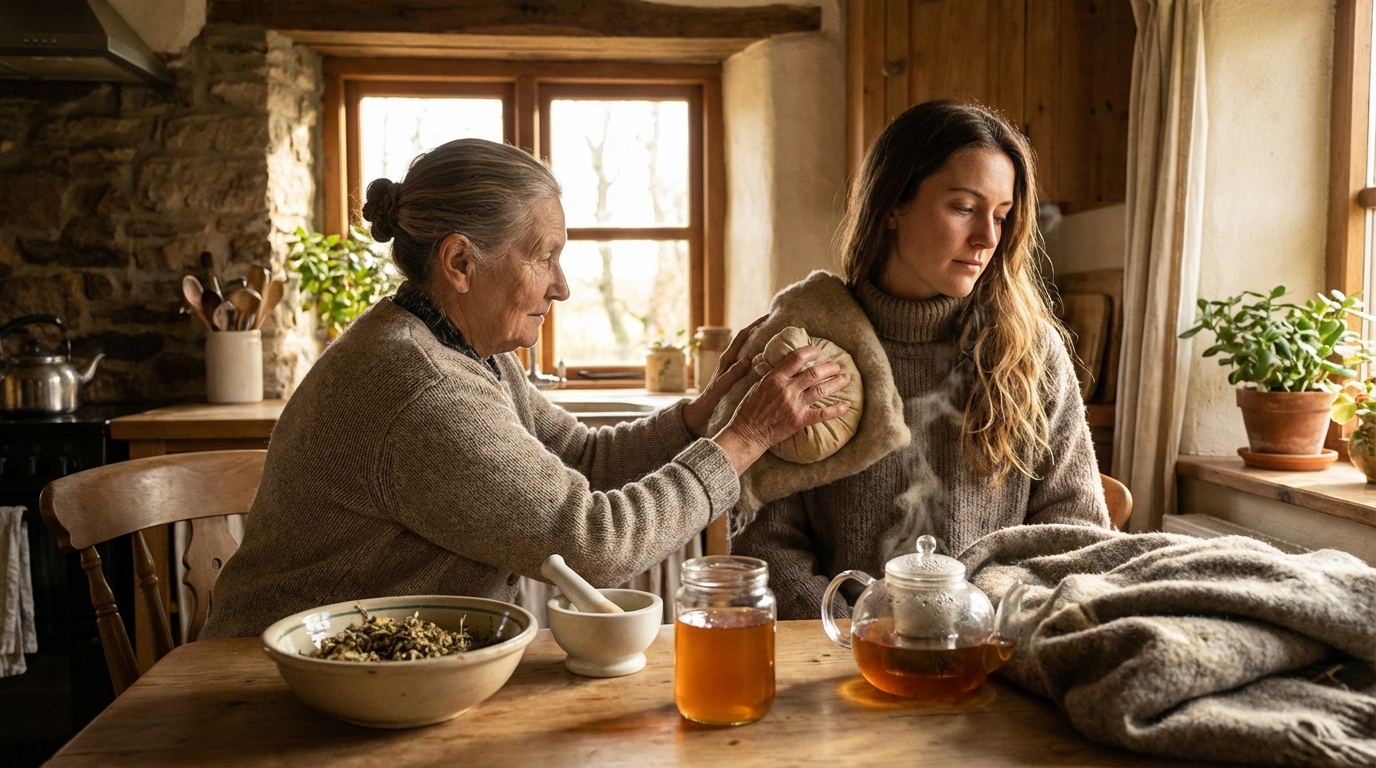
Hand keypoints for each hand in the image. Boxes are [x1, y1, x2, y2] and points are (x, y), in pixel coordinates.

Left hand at [682, 315, 768, 436]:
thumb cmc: (710, 401)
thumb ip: (732, 374)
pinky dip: (763, 358)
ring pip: (751, 350)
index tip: (768, 316)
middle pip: (748, 339)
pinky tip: (775, 362)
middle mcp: (731, 361)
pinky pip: (753, 362)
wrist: (700, 413)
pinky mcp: (737, 376)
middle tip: (779, 324)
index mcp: (727, 360)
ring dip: (763, 343)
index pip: (742, 336)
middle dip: (761, 330)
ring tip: (781, 340)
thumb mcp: (721, 387)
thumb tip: (746, 360)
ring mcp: (734, 368)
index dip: (754, 325)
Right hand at [712, 346, 852, 473]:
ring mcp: (794, 405)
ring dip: (836, 383)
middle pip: (814, 373)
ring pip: (821, 390)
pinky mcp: (799, 421)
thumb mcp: (757, 385)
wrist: (747, 433)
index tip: (817, 351)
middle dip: (829, 367)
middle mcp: (786, 389)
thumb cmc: (749, 409)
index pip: (796, 358)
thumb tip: (783, 364)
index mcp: (774, 378)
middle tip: (837, 365)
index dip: (810, 352)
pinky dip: (836, 409)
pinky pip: (822, 414)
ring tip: (846, 378)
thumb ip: (772, 375)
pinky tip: (846, 405)